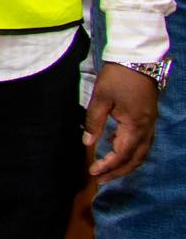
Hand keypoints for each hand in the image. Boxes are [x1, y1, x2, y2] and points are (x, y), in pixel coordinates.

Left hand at [86, 62, 161, 183]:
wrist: (137, 59)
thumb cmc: (117, 77)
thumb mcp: (100, 98)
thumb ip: (94, 122)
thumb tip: (87, 143)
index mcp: (135, 125)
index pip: (122, 154)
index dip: (108, 165)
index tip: (92, 171)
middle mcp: (147, 128)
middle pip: (135, 159)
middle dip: (118, 171)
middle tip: (100, 179)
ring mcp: (150, 124)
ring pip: (141, 152)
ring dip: (126, 164)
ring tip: (108, 170)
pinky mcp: (148, 118)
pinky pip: (142, 142)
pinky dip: (130, 151)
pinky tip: (115, 147)